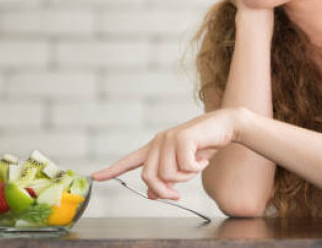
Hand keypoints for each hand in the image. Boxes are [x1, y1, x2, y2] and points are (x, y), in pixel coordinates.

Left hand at [92, 108, 242, 200]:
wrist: (225, 126)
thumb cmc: (205, 145)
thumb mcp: (184, 166)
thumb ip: (167, 178)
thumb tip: (152, 195)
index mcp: (156, 147)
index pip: (130, 160)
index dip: (112, 170)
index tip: (96, 177)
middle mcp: (158, 141)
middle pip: (149, 177)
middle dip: (164, 191)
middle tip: (178, 195)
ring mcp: (169, 138)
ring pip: (168, 175)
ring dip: (186, 178)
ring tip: (197, 165)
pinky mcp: (182, 138)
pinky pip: (185, 167)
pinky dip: (197, 168)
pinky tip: (204, 158)